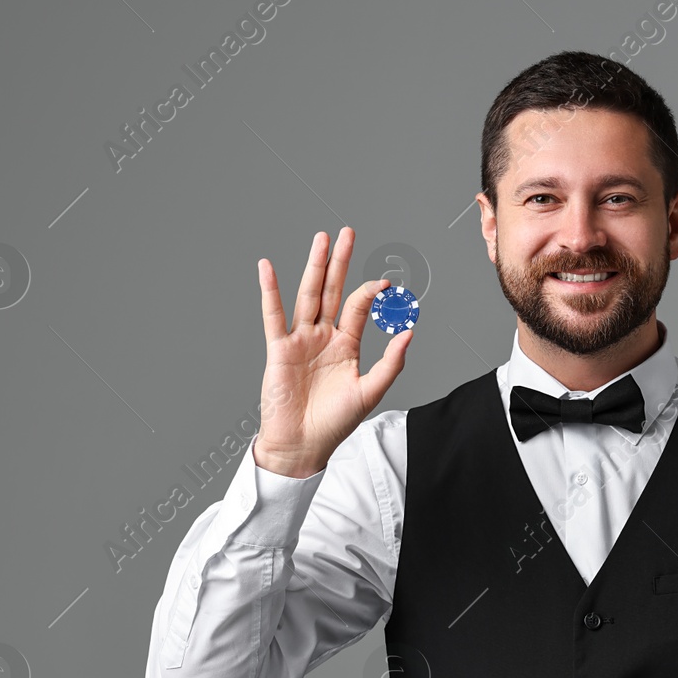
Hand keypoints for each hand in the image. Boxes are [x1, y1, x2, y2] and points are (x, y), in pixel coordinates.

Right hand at [253, 227, 413, 476]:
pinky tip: (267, 268)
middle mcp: (323, 337)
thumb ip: (391, 362)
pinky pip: (274, 316)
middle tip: (347, 232)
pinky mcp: (279, 350)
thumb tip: (410, 331)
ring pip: (308, 296)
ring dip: (314, 267)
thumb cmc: (335, 422)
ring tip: (320, 239)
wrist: (302, 445)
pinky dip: (270, 291)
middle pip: (332, 290)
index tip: (385, 282)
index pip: (357, 307)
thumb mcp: (370, 391)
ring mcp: (300, 341)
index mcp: (346, 345)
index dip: (370, 292)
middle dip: (339, 262)